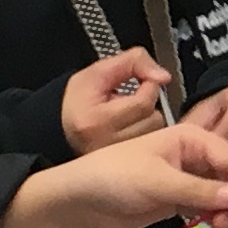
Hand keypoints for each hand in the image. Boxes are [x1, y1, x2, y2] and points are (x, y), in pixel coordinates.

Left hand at [52, 124, 227, 227]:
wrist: (83, 199)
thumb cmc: (115, 177)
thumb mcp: (157, 181)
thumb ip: (198, 191)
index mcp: (192, 138)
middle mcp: (196, 156)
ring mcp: (191, 179)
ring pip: (224, 200)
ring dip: (225, 222)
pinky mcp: (183, 200)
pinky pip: (210, 213)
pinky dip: (213, 227)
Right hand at [59, 47, 173, 155]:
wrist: (64, 125)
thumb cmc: (79, 100)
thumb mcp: (99, 71)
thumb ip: (134, 62)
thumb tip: (163, 76)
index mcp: (97, 122)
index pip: (143, 102)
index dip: (147, 84)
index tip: (139, 81)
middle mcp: (108, 147)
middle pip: (154, 119)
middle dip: (147, 104)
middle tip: (128, 100)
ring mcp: (119, 159)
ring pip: (157, 132)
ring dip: (148, 119)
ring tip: (128, 115)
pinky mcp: (127, 165)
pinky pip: (154, 145)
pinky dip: (148, 133)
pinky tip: (132, 127)